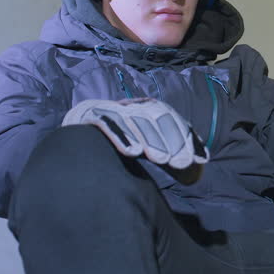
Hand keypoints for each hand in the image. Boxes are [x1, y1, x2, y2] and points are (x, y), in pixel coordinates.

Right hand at [62, 98, 207, 183]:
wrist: (75, 148)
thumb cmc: (120, 151)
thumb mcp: (152, 153)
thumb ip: (175, 161)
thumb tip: (198, 169)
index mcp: (146, 110)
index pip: (171, 118)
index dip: (186, 137)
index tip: (197, 160)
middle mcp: (128, 105)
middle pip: (154, 115)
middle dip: (171, 138)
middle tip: (180, 163)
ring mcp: (108, 108)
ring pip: (133, 118)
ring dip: (149, 138)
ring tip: (161, 159)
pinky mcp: (87, 115)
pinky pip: (105, 122)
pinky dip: (120, 135)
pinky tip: (132, 152)